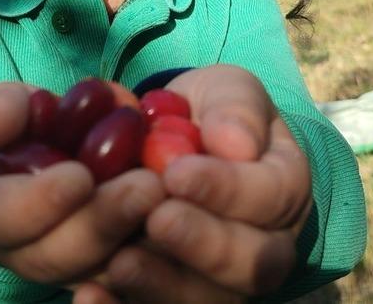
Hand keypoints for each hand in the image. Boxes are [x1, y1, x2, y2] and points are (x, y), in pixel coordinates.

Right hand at [0, 82, 165, 283]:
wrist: (57, 148)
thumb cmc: (25, 125)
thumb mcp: (7, 106)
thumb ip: (0, 108)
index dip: (36, 202)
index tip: (80, 175)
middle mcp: (17, 250)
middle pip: (52, 257)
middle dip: (100, 223)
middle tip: (147, 187)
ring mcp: (63, 266)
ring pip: (96, 270)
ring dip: (133, 234)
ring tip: (168, 194)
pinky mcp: (105, 269)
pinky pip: (130, 272)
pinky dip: (157, 249)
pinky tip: (184, 215)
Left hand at [76, 65, 312, 302]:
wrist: (178, 139)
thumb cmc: (209, 114)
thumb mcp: (228, 91)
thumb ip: (237, 109)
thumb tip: (236, 143)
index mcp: (283, 190)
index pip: (270, 198)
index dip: (226, 189)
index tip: (177, 172)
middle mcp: (264, 247)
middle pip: (252, 266)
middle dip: (203, 245)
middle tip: (157, 219)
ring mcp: (220, 281)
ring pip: (206, 300)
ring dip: (162, 285)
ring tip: (121, 262)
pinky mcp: (173, 294)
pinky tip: (89, 296)